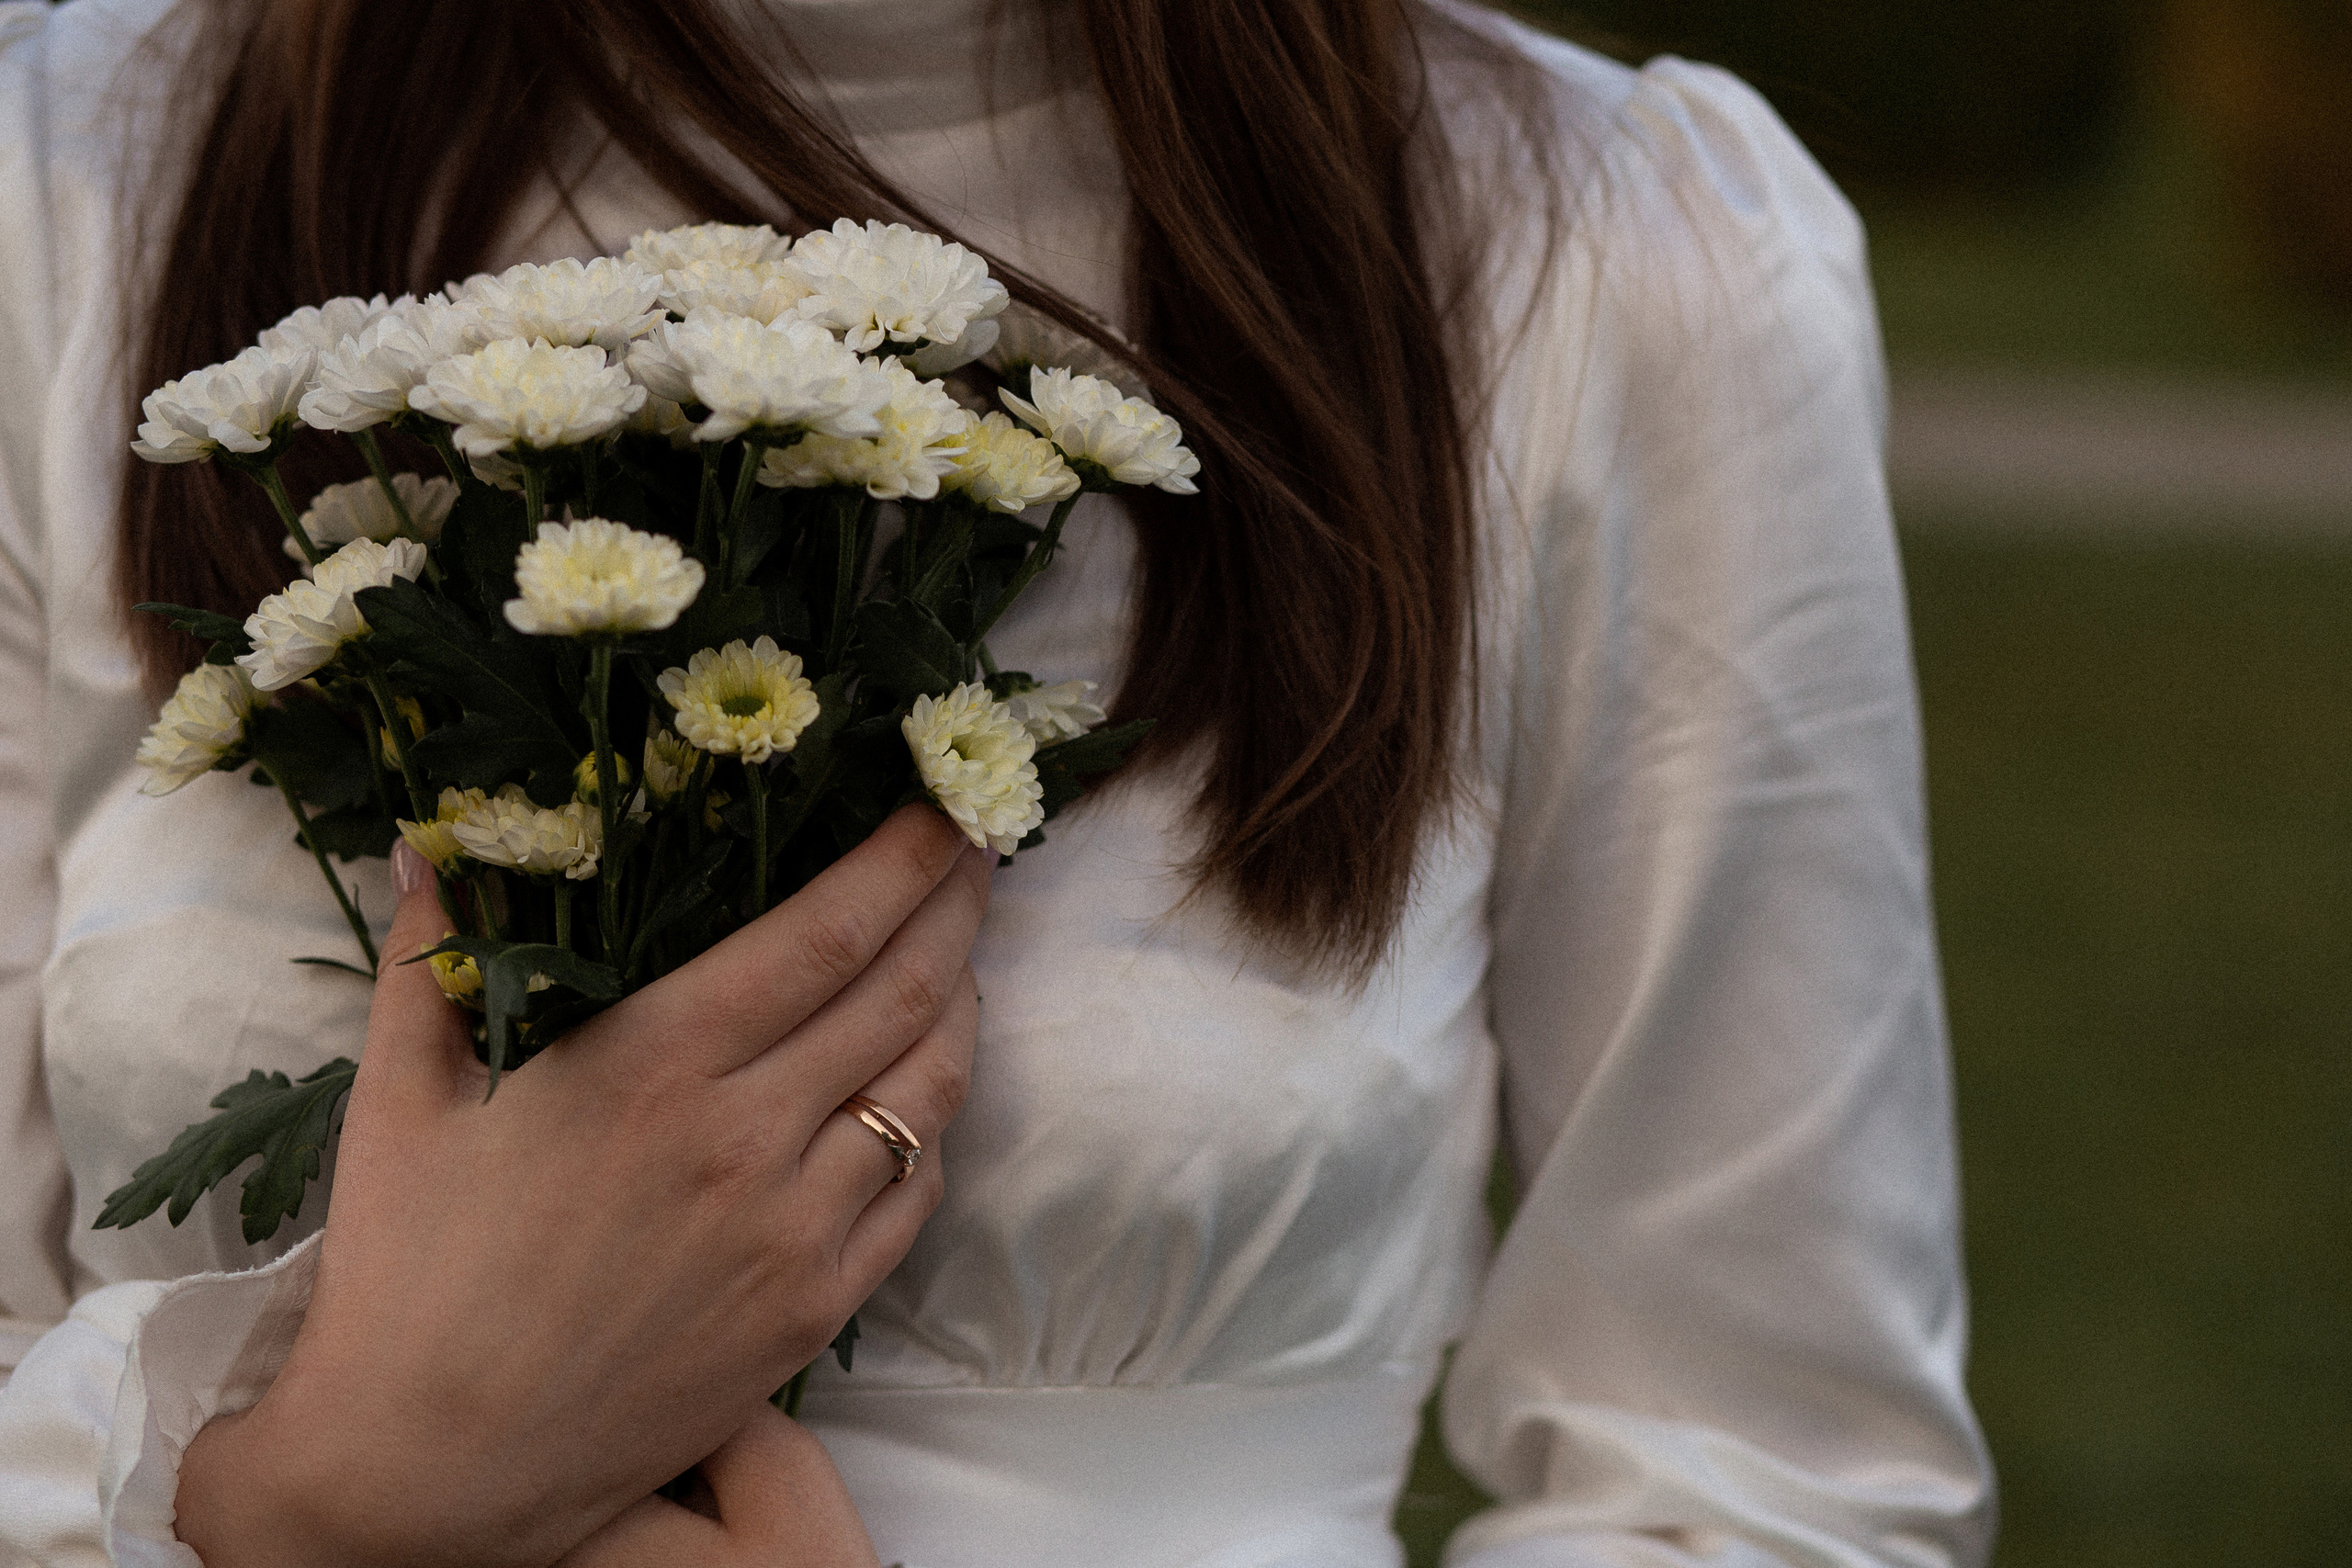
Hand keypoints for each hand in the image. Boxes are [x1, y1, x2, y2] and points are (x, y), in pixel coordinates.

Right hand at [176, 805, 986, 1567]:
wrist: (426, 1469)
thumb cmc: (406, 1276)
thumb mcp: (403, 1103)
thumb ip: (433, 958)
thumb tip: (432, 843)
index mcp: (652, 1064)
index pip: (827, 929)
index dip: (906, 857)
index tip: (944, 801)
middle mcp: (745, 1139)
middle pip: (903, 989)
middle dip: (957, 903)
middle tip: (977, 849)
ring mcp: (793, 1232)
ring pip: (930, 1089)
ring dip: (963, 1005)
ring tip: (961, 955)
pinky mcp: (814, 1313)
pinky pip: (917, 1195)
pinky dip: (935, 1126)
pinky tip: (922, 1089)